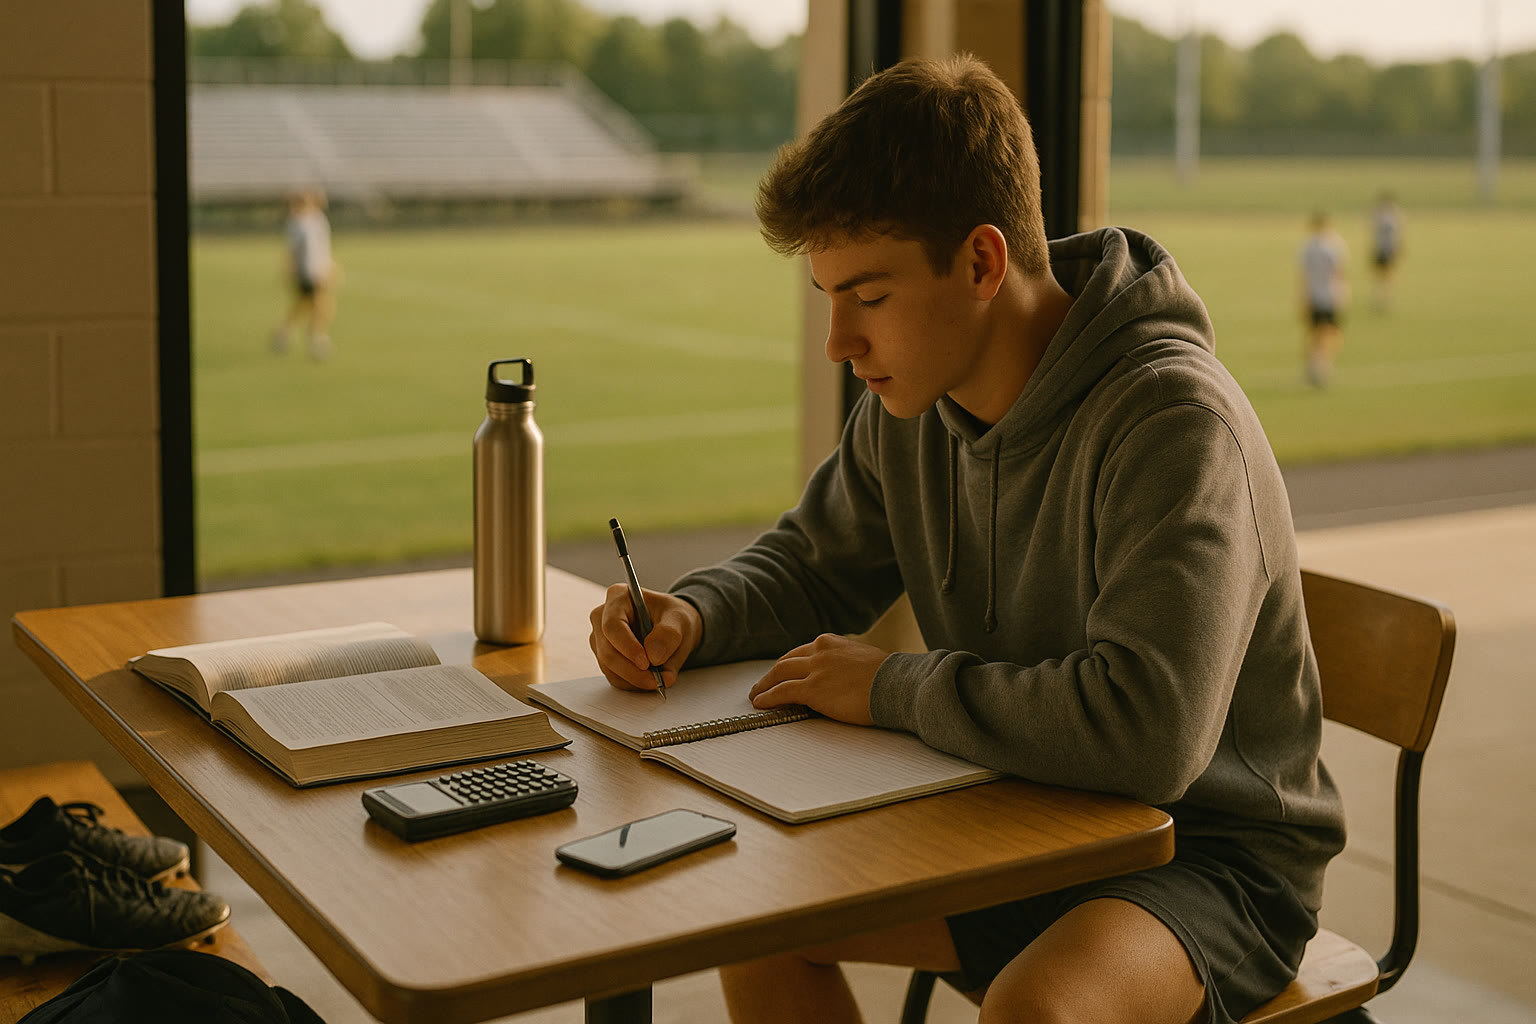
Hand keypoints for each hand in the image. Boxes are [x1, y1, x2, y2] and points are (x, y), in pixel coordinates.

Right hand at [589, 585, 702, 692]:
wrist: (675, 628)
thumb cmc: (674, 617)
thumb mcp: (679, 619)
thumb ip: (668, 634)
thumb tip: (653, 656)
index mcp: (618, 597)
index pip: (612, 625)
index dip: (627, 647)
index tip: (646, 663)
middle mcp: (603, 617)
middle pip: (607, 651)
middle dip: (633, 671)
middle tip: (657, 681)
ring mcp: (601, 639)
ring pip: (609, 667)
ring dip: (634, 679)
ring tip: (659, 679)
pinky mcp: (605, 657)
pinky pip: (614, 676)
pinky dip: (632, 683)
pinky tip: (649, 679)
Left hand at [747, 634, 886, 725]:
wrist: (897, 685)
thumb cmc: (889, 677)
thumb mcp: (863, 659)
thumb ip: (845, 663)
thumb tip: (839, 677)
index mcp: (831, 642)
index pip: (801, 652)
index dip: (788, 665)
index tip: (781, 673)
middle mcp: (820, 651)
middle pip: (785, 662)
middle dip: (771, 674)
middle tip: (762, 684)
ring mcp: (815, 670)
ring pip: (779, 674)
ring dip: (764, 686)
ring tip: (756, 696)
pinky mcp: (813, 689)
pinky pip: (782, 692)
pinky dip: (768, 697)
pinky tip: (761, 703)